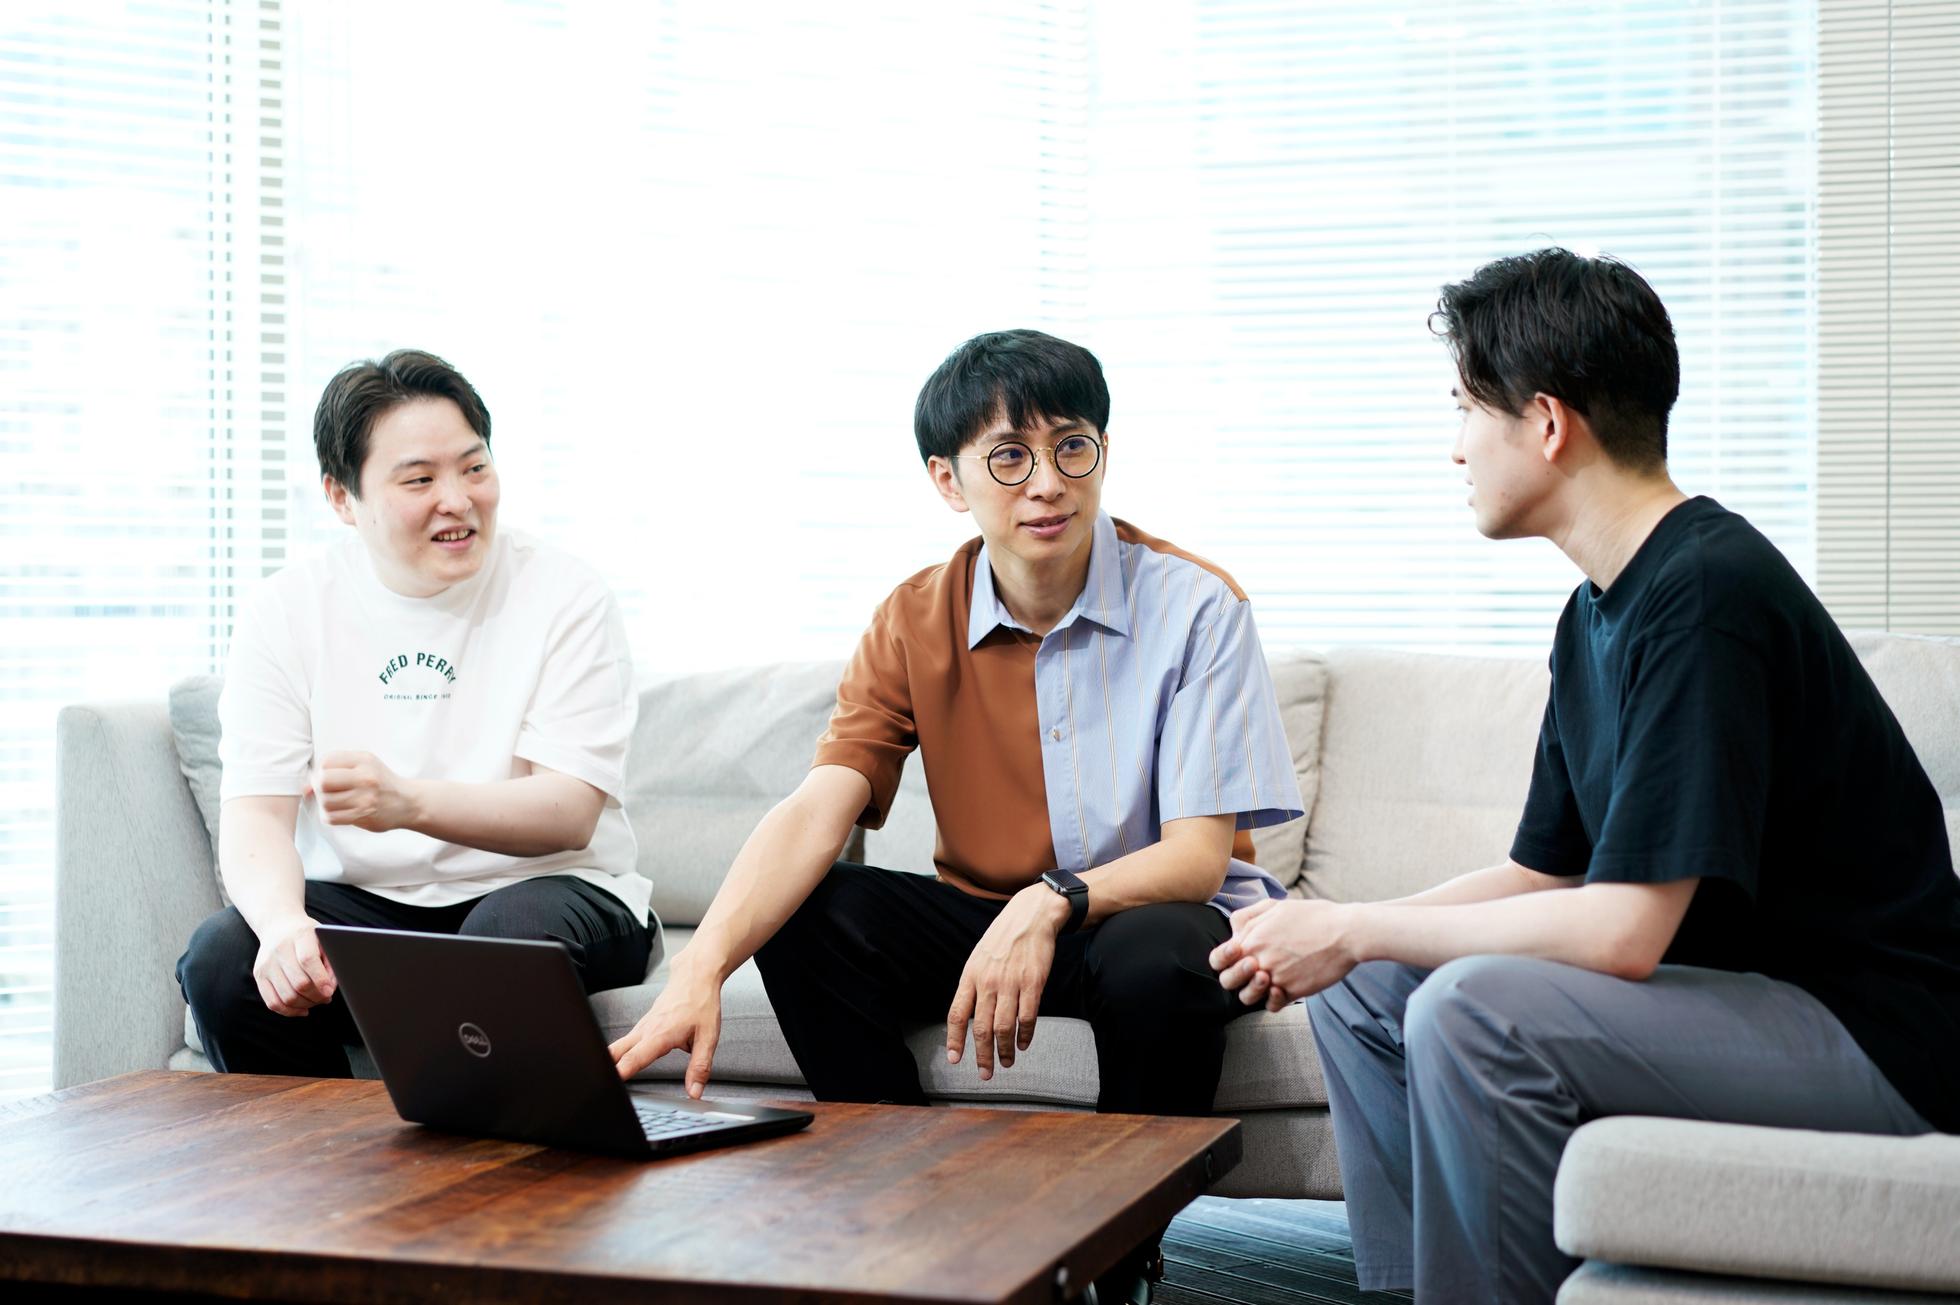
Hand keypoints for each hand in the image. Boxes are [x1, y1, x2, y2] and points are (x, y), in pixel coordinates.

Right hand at [252, 914, 335, 1016]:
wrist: (279, 926)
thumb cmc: (307, 936)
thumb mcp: (323, 939)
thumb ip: (330, 962)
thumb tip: (330, 988)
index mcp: (300, 935)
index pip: (308, 960)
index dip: (321, 980)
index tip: (330, 991)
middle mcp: (280, 949)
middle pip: (298, 983)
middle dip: (316, 996)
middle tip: (326, 998)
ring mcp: (267, 964)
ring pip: (287, 996)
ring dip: (305, 1005)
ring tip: (316, 1001)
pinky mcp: (259, 975)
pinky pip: (272, 1002)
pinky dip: (289, 1011)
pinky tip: (302, 1009)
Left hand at [309, 750, 419, 831]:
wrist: (408, 802)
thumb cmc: (381, 783)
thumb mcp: (364, 766)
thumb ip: (335, 771)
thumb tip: (304, 788)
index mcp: (364, 760)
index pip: (326, 761)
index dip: (320, 770)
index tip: (327, 777)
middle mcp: (365, 776)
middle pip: (323, 781)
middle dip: (319, 788)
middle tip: (327, 791)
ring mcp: (365, 797)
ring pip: (325, 801)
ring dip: (324, 804)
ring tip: (333, 803)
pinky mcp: (364, 815)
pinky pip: (332, 817)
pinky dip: (329, 816)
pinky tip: (337, 812)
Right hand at [609, 956, 722, 1098]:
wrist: (696, 976)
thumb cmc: (701, 1003)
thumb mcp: (708, 1037)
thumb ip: (700, 1067)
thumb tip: (694, 1092)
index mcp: (660, 1035)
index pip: (635, 1057)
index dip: (622, 1071)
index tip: (611, 1082)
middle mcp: (646, 1030)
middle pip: (616, 1052)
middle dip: (605, 1068)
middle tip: (599, 1084)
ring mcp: (642, 1026)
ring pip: (618, 1046)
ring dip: (610, 1061)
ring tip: (603, 1079)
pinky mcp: (643, 1024)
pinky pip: (626, 1041)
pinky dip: (618, 1053)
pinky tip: (618, 1063)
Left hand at [947, 884, 1067, 1080]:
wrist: (1030, 916)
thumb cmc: (1002, 939)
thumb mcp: (978, 958)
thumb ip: (973, 986)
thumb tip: (967, 1015)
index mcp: (970, 976)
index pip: (957, 1014)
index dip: (955, 1040)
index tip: (955, 1060)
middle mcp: (988, 982)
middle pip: (981, 1028)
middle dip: (982, 1056)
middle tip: (985, 1074)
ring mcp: (1011, 983)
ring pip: (1004, 1027)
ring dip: (1004, 1051)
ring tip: (1006, 1063)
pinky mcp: (1033, 983)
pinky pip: (1027, 1017)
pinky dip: (1025, 1035)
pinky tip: (1023, 1044)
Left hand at [1210, 898, 1360, 1005]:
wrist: (1346, 932)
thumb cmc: (1314, 916)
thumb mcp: (1277, 906)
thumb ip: (1249, 917)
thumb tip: (1233, 931)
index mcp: (1252, 937)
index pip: (1218, 959)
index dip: (1223, 960)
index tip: (1239, 954)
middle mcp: (1260, 958)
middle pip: (1228, 981)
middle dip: (1235, 977)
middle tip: (1254, 968)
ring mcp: (1276, 976)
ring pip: (1247, 998)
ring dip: (1254, 991)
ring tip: (1269, 978)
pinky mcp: (1293, 990)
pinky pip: (1272, 1005)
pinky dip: (1274, 1000)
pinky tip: (1283, 988)